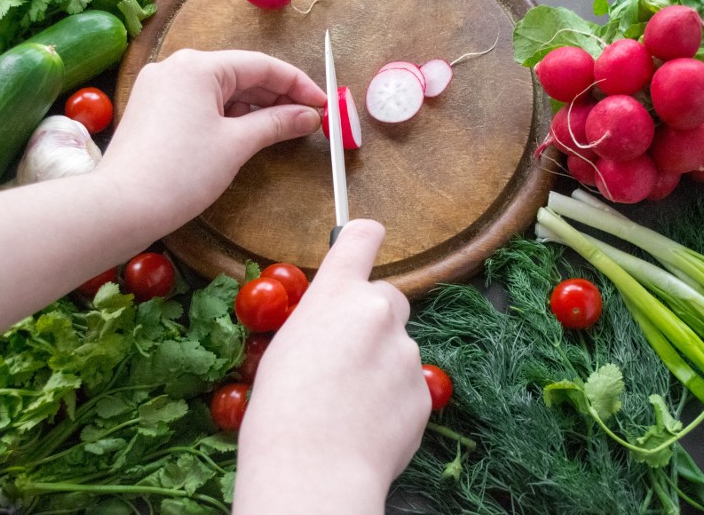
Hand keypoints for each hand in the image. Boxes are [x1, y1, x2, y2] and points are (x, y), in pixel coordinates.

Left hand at [97, 49, 325, 224]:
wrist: (123, 206)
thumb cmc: (182, 173)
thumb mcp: (237, 144)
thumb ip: (276, 123)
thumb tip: (308, 115)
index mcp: (197, 65)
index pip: (261, 66)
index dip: (298, 84)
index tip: (324, 104)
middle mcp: (176, 67)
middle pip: (239, 74)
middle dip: (277, 96)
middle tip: (309, 119)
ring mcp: (160, 87)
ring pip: (220, 90)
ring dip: (253, 107)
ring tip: (284, 128)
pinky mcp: (152, 109)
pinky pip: (200, 103)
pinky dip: (227, 116)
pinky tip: (248, 132)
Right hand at [233, 219, 430, 514]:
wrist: (313, 469)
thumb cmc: (280, 411)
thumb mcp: (286, 346)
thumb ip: (320, 320)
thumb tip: (334, 323)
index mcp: (336, 294)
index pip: (362, 237)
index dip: (364, 236)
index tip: (367, 237)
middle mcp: (378, 311)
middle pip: (387, 297)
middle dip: (373, 318)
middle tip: (346, 355)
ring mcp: (406, 350)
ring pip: (398, 345)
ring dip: (381, 362)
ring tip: (350, 401)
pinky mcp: (423, 389)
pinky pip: (408, 382)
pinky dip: (392, 396)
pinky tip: (367, 421)